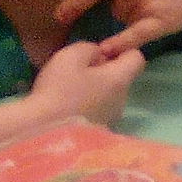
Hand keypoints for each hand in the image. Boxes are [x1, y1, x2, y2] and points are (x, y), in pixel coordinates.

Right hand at [27, 41, 144, 127]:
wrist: (44, 132)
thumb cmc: (59, 90)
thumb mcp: (71, 57)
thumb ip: (90, 49)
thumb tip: (98, 54)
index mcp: (120, 80)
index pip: (136, 58)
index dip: (120, 50)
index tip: (98, 52)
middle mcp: (122, 100)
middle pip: (120, 77)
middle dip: (103, 70)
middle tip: (76, 71)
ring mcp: (111, 118)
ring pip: (108, 94)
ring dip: (94, 88)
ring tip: (67, 90)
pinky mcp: (98, 132)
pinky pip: (97, 110)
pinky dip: (86, 105)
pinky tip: (66, 107)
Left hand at [53, 0, 181, 56]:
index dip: (74, 3)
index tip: (60, 15)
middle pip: (115, 7)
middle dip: (127, 1)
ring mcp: (145, 7)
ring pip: (129, 20)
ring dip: (137, 15)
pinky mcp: (162, 23)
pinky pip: (135, 38)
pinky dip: (122, 45)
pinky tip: (110, 51)